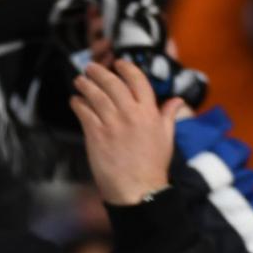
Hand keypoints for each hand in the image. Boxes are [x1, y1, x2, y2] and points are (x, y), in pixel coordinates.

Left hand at [71, 59, 182, 205]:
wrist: (137, 188)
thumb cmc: (152, 165)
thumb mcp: (166, 137)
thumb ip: (168, 115)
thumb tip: (177, 100)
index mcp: (149, 112)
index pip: (138, 81)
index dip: (126, 69)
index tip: (118, 63)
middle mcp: (130, 114)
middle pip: (113, 84)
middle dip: (100, 72)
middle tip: (90, 67)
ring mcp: (112, 124)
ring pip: (96, 96)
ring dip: (86, 85)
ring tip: (79, 80)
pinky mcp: (96, 136)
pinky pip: (84, 113)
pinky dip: (78, 104)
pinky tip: (75, 100)